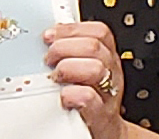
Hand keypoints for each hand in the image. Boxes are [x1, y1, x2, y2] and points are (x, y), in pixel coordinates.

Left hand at [45, 21, 125, 138]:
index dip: (71, 30)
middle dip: (63, 47)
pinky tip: (63, 95)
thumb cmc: (89, 98)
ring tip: (55, 77)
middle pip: (94, 47)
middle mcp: (111, 73)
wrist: (102, 130)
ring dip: (68, 68)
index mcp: (107, 58)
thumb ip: (72, 51)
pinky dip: (72, 94)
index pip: (99, 32)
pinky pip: (88, 97)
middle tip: (49, 59)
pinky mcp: (98, 115)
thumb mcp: (86, 69)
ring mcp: (106, 94)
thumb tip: (48, 35)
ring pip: (95, 68)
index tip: (49, 36)